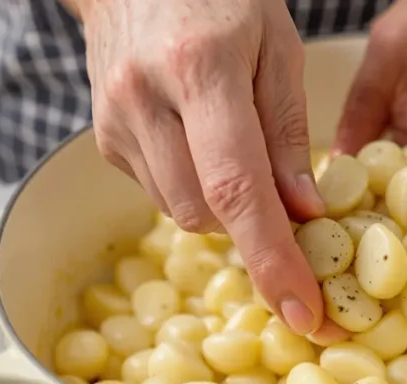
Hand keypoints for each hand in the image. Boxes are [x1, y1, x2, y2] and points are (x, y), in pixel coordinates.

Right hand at [77, 0, 345, 342]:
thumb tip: (303, 216)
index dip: (271, 259)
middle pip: (206, 212)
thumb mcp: (278, 47)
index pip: (237, 187)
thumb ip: (289, 133)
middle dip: (253, 227)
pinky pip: (159, 192)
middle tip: (291, 210)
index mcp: (200, 67)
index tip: (303, 312)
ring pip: (181, 211)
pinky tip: (201, 142)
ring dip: (223, 206)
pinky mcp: (103, 138)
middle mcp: (144, 98)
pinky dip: (194, 186)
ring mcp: (114, 121)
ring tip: (237, 148)